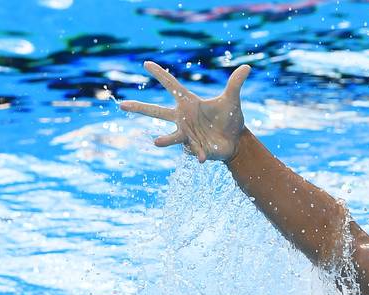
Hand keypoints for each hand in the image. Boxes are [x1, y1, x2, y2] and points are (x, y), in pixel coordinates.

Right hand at [120, 61, 250, 162]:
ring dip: (165, 140)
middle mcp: (183, 118)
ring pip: (171, 137)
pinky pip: (194, 150)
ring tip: (155, 142)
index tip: (146, 63)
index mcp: (189, 103)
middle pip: (156, 111)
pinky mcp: (193, 148)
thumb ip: (236, 84)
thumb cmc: (230, 119)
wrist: (235, 142)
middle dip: (139, 108)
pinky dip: (200, 153)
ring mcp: (186, 134)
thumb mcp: (232, 101)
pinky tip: (205, 157)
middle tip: (121, 105)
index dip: (160, 74)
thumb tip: (248, 67)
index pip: (172, 85)